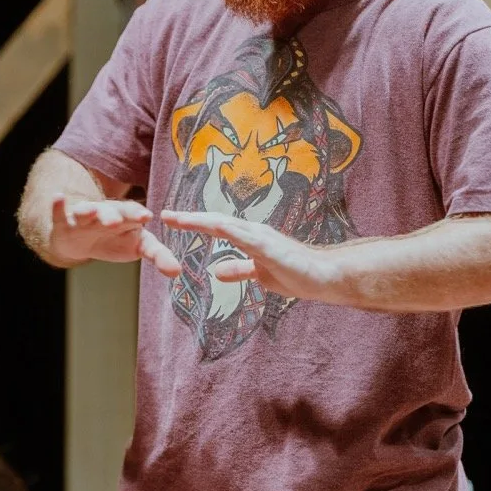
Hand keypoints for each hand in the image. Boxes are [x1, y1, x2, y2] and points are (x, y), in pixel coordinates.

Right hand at [51, 195, 180, 276]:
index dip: (138, 215)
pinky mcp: (65, 223)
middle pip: (111, 210)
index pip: (134, 214)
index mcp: (126, 217)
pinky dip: (59, 206)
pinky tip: (58, 198)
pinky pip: (61, 214)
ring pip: (86, 211)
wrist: (82, 241)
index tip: (147, 217)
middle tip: (116, 222)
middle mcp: (106, 213)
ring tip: (89, 212)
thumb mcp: (138, 247)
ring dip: (88, 211)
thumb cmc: (116, 240)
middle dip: (114, 215)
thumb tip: (178, 272)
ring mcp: (85, 218)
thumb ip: (159, 256)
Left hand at [160, 209, 328, 299]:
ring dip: (201, 220)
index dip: (194, 222)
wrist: (324, 277)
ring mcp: (261, 237)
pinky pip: (243, 236)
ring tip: (179, 218)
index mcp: (250, 237)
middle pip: (216, 221)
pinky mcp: (269, 247)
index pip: (217, 227)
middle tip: (166, 214)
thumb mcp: (260, 274)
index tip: (172, 220)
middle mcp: (253, 231)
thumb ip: (239, 270)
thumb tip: (216, 271)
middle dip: (190, 218)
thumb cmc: (297, 273)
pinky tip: (211, 226)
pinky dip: (225, 230)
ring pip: (225, 224)